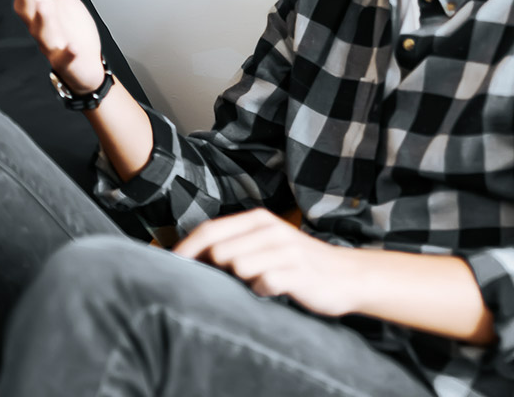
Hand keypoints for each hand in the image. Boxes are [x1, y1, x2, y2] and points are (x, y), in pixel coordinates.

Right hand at [7, 0, 103, 91]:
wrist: (83, 64)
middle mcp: (38, 23)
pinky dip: (69, 52)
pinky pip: (66, 57)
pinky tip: (72, 47)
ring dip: (44, 18)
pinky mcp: (66, 59)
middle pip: (28, 4)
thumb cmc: (69, 28)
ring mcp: (52, 42)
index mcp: (36, 5)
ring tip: (45, 2)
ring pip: (43, 31)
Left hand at [173, 209, 362, 317]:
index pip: (209, 231)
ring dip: (240, 282)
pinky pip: (264, 284)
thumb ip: (233, 246)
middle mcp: (270, 230)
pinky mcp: (298, 273)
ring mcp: (285, 250)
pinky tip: (273, 292)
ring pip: (238, 265)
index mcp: (257, 220)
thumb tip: (188, 259)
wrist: (345, 276)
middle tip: (220, 284)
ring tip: (256, 285)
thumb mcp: (264, 246)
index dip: (185, 250)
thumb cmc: (295, 264)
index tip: (167, 268)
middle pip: (218, 250)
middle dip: (213, 270)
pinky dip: (263, 292)